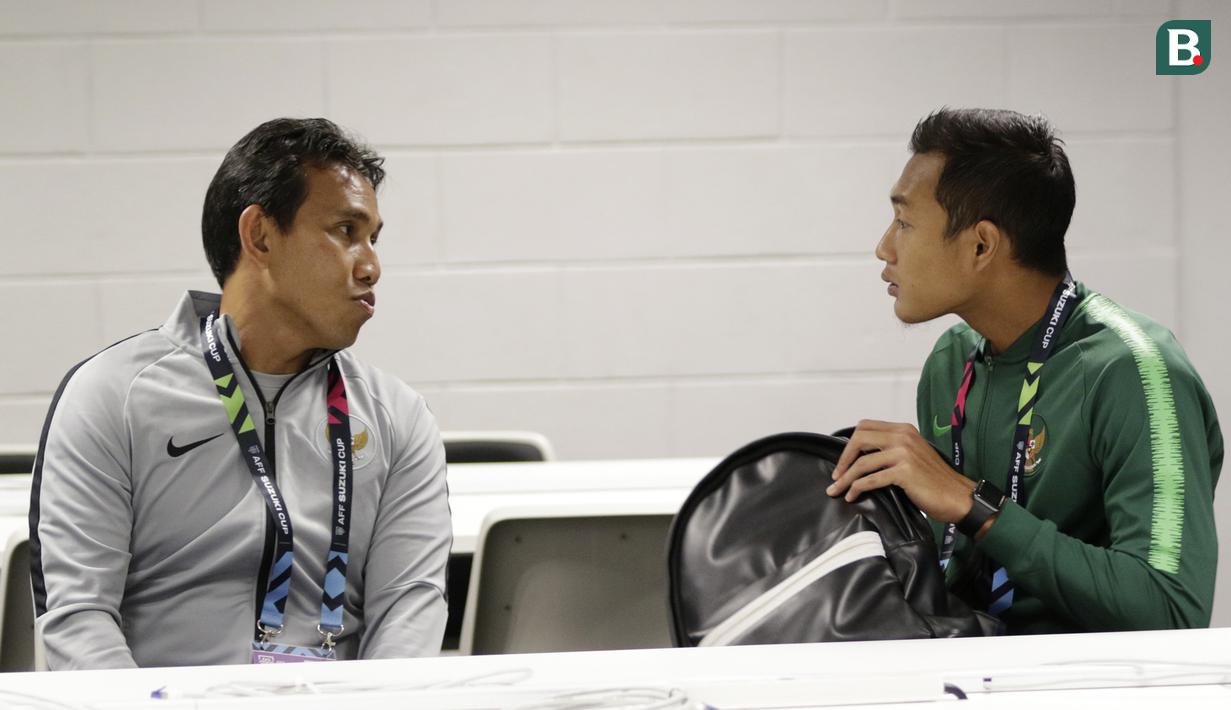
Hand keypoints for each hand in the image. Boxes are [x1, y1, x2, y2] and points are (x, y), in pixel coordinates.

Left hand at [826, 419, 974, 523]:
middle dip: (843, 459)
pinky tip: (853, 496)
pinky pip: (871, 479)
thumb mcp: (913, 455)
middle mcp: (903, 437)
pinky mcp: (904, 472)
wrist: (957, 496)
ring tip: (837, 490)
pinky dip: (857, 488)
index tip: (843, 461)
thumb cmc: (935, 481)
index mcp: (904, 430)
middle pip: (859, 439)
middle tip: (836, 475)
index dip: (849, 444)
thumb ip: (892, 450)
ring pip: (862, 463)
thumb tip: (862, 458)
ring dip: (845, 478)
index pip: (865, 426)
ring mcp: (904, 453)